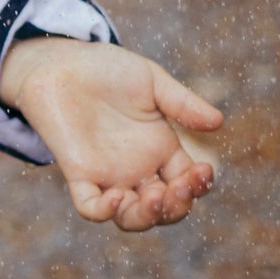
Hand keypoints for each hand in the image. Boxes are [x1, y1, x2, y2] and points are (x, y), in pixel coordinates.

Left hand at [0, 38, 221, 232]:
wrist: (61, 62)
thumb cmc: (107, 69)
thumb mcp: (152, 82)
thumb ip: (182, 103)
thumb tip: (218, 123)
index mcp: (161, 149)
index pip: (187, 182)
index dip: (199, 184)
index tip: (202, 170)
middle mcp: (138, 169)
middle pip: (165, 208)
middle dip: (178, 206)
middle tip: (179, 187)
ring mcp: (108, 175)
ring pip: (131, 216)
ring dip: (148, 216)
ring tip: (155, 197)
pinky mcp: (78, 174)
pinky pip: (90, 207)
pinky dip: (103, 212)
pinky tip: (116, 198)